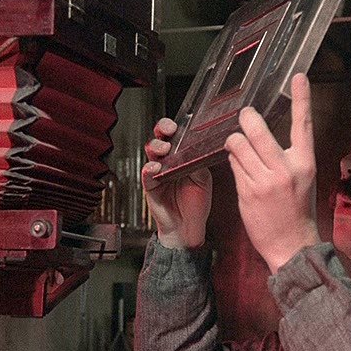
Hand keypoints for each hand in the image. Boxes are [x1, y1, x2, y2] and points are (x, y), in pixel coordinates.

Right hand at [142, 118, 211, 248]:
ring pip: (151, 151)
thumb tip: (200, 146)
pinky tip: (155, 169)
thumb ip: (199, 162)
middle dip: (162, 130)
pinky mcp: (150, 185)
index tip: (179, 124)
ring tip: (164, 150)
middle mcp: (167, 161)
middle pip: (159, 137)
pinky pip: (146, 174)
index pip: (174, 135)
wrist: (188, 227)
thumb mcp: (203, 178)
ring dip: (156, 147)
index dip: (174, 127)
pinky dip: (149, 169)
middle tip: (169, 130)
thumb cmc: (195, 202)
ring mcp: (157, 172)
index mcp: (180, 156)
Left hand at [224, 74, 320, 273]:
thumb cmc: (296, 209)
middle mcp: (285, 169)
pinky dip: (233, 161)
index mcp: (305, 163)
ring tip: (239, 148)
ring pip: (238, 145)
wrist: (292, 245)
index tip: (298, 76)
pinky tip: (240, 168)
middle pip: (257, 130)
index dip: (301, 98)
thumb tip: (260, 131)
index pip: (303, 125)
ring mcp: (264, 181)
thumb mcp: (301, 178)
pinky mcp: (247, 192)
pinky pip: (233, 165)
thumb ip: (286, 155)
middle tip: (244, 116)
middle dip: (246, 119)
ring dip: (234, 142)